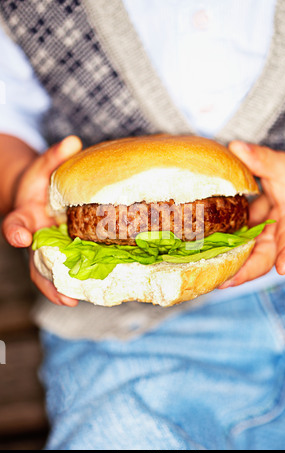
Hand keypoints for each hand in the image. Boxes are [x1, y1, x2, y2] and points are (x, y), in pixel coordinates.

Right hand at [2, 136, 81, 305]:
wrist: (41, 196)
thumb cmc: (41, 182)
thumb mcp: (45, 166)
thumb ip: (56, 156)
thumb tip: (73, 142)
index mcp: (25, 215)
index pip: (15, 223)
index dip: (15, 231)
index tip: (18, 236)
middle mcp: (34, 237)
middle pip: (33, 262)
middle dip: (44, 280)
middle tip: (62, 296)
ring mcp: (47, 249)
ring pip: (48, 273)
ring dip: (60, 289)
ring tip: (76, 301)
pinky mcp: (61, 253)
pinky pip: (66, 270)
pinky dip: (75, 282)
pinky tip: (92, 291)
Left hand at [220, 141, 284, 288]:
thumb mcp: (281, 165)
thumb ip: (261, 159)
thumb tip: (237, 147)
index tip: (284, 268)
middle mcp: (279, 232)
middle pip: (265, 257)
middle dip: (247, 271)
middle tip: (226, 282)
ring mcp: (264, 235)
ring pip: (249, 255)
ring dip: (232, 266)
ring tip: (211, 277)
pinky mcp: (252, 233)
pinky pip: (239, 244)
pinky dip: (224, 250)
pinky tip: (205, 256)